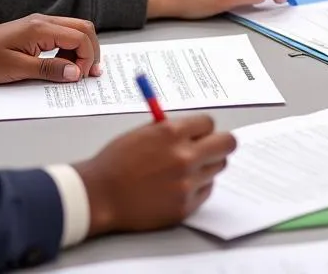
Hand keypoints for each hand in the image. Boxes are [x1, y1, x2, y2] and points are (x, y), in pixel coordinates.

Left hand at [0, 14, 100, 83]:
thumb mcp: (17, 69)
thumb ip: (49, 70)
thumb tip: (75, 73)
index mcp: (41, 28)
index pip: (80, 37)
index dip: (87, 57)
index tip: (81, 77)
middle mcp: (44, 22)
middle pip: (83, 28)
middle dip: (91, 50)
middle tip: (90, 73)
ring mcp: (41, 25)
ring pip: (75, 30)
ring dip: (82, 50)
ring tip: (78, 72)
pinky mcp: (36, 31)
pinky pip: (63, 36)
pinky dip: (70, 50)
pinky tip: (64, 66)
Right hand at [76, 115, 235, 235]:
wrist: (100, 195)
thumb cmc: (117, 162)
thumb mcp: (144, 132)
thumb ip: (172, 130)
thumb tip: (195, 129)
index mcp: (172, 132)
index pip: (209, 123)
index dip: (203, 128)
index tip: (199, 133)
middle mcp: (184, 156)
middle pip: (227, 144)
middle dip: (220, 143)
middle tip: (211, 147)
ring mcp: (186, 183)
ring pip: (218, 167)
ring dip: (206, 165)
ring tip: (185, 169)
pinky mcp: (185, 206)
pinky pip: (207, 190)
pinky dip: (198, 186)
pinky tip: (179, 185)